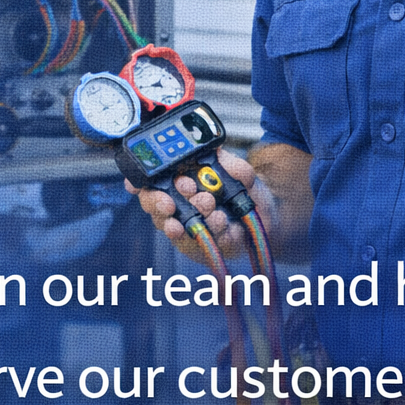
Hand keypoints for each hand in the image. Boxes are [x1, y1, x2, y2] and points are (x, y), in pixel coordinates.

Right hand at [125, 147, 256, 260]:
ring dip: (187, 213)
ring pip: (168, 224)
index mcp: (179, 178)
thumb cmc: (247, 194)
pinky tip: (221, 222)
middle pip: (151, 202)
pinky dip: (209, 230)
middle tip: (179, 194)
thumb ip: (233, 165)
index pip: (149, 179)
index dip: (136, 181)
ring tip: (209, 204)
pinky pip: (192, 243)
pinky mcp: (194, 247)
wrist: (268, 220)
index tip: (135, 184)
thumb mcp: (244, 173)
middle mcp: (176, 201)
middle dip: (159, 200)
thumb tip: (221, 157)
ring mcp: (183, 225)